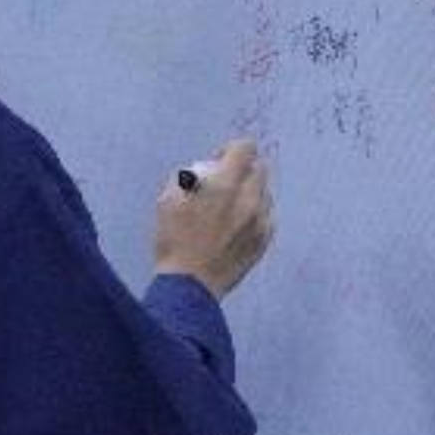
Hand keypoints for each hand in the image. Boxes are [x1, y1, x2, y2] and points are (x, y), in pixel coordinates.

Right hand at [152, 139, 275, 299]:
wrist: (189, 286)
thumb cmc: (173, 241)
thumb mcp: (167, 200)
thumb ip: (188, 176)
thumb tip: (203, 171)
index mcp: (225, 185)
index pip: (245, 148)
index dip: (231, 149)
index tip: (218, 161)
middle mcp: (249, 199)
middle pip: (259, 168)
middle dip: (242, 170)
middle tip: (223, 185)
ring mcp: (261, 221)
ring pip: (264, 193)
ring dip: (249, 193)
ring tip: (228, 210)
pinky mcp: (265, 240)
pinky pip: (266, 216)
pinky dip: (254, 215)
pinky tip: (235, 228)